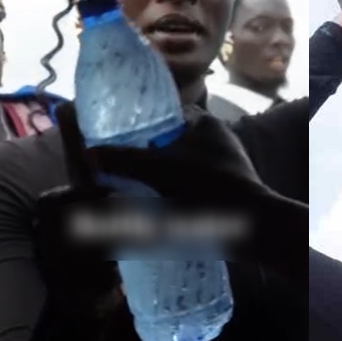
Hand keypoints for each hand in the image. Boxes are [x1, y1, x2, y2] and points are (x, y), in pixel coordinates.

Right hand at [55, 102, 305, 283]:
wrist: (251, 227)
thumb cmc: (207, 187)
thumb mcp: (157, 170)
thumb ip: (123, 159)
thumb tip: (89, 153)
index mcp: (204, 123)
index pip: (167, 114)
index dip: (143, 124)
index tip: (122, 138)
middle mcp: (218, 139)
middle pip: (173, 142)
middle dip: (150, 155)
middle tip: (124, 168)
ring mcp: (227, 166)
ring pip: (184, 167)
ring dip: (163, 178)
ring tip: (137, 190)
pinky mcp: (230, 190)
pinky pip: (196, 187)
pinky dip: (179, 195)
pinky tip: (162, 209)